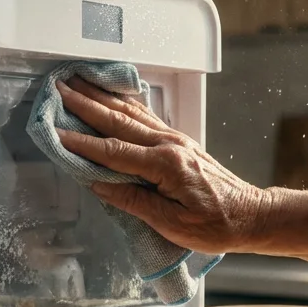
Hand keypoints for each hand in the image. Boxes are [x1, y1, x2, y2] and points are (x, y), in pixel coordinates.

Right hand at [55, 77, 263, 253]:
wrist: (250, 215)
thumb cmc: (215, 225)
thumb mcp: (171, 223)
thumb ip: (132, 200)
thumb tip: (98, 183)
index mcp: (165, 165)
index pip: (113, 152)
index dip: (82, 143)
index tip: (57, 133)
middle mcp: (169, 144)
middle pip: (118, 120)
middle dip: (85, 104)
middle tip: (59, 90)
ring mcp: (174, 138)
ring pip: (131, 111)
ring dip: (101, 95)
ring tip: (77, 81)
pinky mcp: (178, 140)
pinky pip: (145, 115)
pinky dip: (124, 101)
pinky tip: (112, 94)